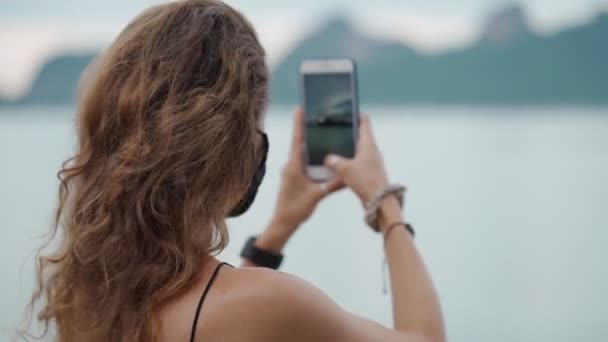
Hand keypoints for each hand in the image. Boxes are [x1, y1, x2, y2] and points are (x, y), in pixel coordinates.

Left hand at [255, 109, 343, 252]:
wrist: (282, 224)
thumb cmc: (295, 209)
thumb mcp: (317, 195)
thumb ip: (333, 184)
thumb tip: (349, 176)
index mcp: (293, 166)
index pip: (297, 140)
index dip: (299, 124)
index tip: (300, 108)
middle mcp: (291, 166)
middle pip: (300, 144)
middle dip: (307, 130)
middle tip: (316, 116)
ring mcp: (292, 172)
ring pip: (303, 154)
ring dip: (311, 144)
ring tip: (322, 132)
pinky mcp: (294, 179)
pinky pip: (304, 164)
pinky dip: (312, 158)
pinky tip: (322, 157)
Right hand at [324, 115, 388, 204]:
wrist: (379, 201)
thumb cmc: (366, 181)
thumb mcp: (345, 169)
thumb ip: (334, 161)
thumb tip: (328, 158)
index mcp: (368, 143)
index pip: (364, 122)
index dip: (356, 115)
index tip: (347, 110)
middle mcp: (372, 150)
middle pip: (360, 136)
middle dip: (348, 133)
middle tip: (334, 130)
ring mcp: (372, 162)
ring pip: (358, 150)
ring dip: (347, 149)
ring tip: (333, 148)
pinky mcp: (369, 172)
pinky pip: (357, 163)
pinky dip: (349, 162)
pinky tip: (338, 167)